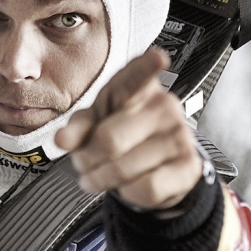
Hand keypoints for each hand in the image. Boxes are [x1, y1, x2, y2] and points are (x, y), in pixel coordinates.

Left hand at [55, 49, 203, 210]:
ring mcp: (180, 135)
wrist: (153, 167)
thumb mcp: (92, 125)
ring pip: (124, 168)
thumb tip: (62, 140)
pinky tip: (129, 185)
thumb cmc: (119, 134)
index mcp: (136, 88)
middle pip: (110, 140)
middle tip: (83, 163)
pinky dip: (128, 193)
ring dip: (102, 179)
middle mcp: (163, 106)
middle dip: (86, 159)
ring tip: (100, 175)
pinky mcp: (188, 166)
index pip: (138, 76)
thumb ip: (76, 129)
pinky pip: (146, 188)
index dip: (146, 67)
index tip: (157, 57)